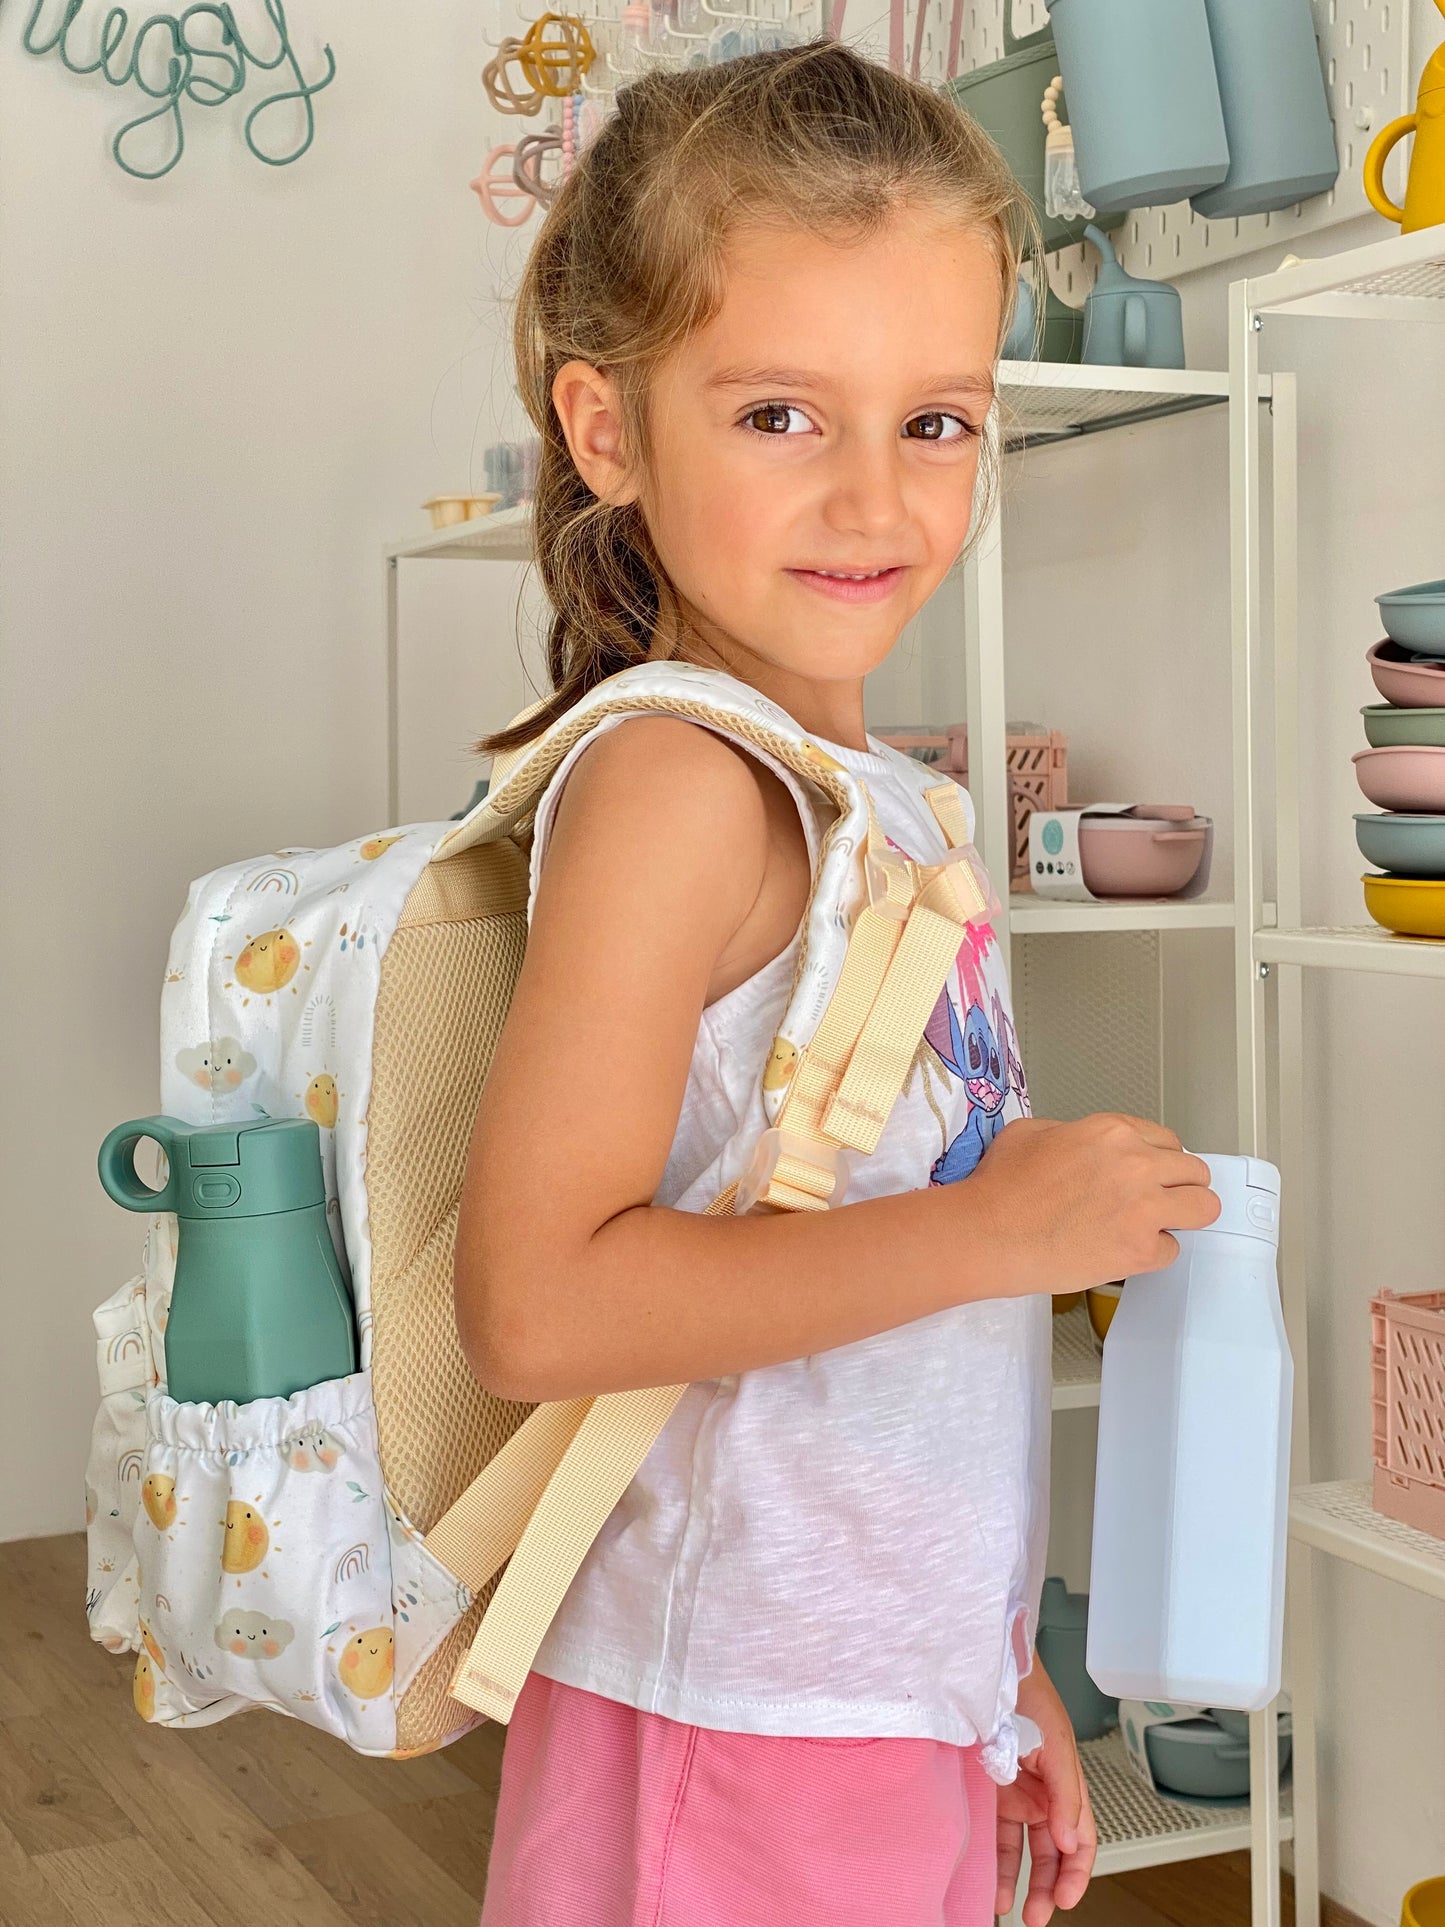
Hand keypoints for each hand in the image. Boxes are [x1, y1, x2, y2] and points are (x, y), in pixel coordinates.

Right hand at [967, 1112, 1219, 1298]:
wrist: (988, 1234)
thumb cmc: (999, 1184)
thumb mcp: (1031, 1132)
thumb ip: (1073, 1133)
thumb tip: (1084, 1148)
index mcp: (1112, 1131)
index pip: (1168, 1141)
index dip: (1160, 1161)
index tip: (1150, 1176)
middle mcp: (1137, 1163)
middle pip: (1194, 1171)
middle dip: (1178, 1186)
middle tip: (1157, 1203)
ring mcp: (1144, 1208)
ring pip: (1204, 1207)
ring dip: (1183, 1217)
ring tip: (1159, 1227)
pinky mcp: (1140, 1250)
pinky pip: (1173, 1250)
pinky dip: (1152, 1254)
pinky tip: (1124, 1252)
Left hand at [996, 1661, 1096, 1925]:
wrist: (989, 1666)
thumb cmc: (1028, 1692)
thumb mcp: (1057, 1743)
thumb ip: (1066, 1794)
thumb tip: (1069, 1841)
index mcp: (1068, 1784)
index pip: (1080, 1840)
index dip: (1077, 1872)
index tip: (1065, 1898)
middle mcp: (1043, 1793)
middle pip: (1051, 1852)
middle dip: (1047, 1886)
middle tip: (1037, 1915)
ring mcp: (1014, 1793)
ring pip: (1020, 1849)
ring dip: (1017, 1879)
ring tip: (1009, 1907)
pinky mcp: (987, 1790)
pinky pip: (992, 1833)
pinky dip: (992, 1858)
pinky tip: (986, 1879)